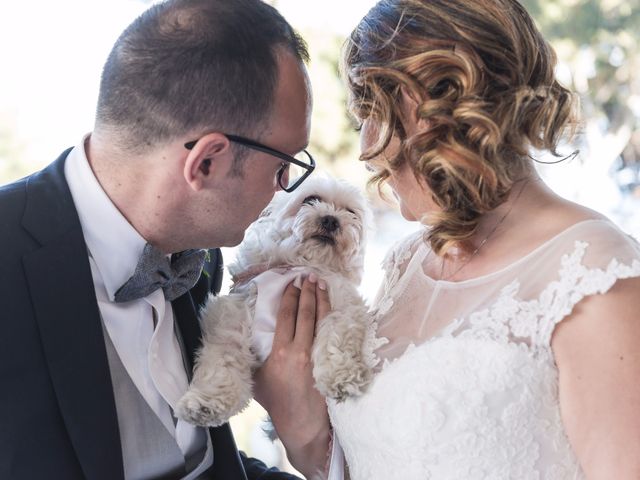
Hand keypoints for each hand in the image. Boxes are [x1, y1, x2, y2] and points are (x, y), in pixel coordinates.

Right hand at [253, 274, 331, 478]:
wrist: (301, 425)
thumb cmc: (277, 403)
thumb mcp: (257, 379)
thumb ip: (257, 356)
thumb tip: (253, 336)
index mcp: (280, 353)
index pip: (287, 316)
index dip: (290, 297)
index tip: (292, 283)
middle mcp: (300, 351)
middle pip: (306, 313)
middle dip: (308, 292)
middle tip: (309, 276)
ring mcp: (318, 356)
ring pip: (322, 320)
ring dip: (322, 300)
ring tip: (322, 284)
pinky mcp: (329, 362)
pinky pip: (331, 334)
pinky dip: (332, 317)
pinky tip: (332, 306)